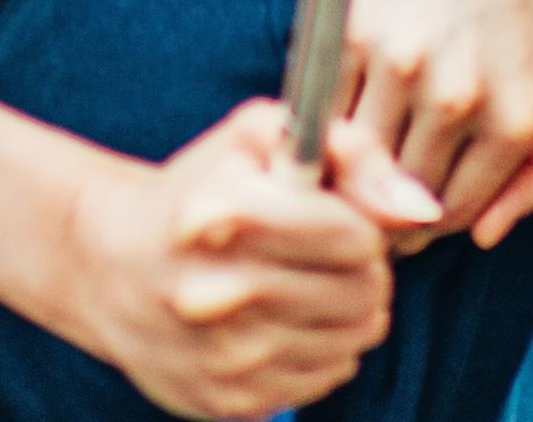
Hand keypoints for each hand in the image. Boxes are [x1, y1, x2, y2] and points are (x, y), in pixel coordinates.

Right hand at [55, 102, 427, 417]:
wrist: (109, 263)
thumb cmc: (204, 185)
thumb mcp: (265, 136)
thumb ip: (353, 153)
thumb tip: (422, 210)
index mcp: (227, 214)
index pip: (356, 237)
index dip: (365, 223)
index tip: (345, 216)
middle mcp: (218, 293)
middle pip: (361, 293)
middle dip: (367, 269)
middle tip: (343, 255)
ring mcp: (220, 356)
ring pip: (351, 340)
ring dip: (353, 311)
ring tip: (321, 285)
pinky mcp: (223, 401)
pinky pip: (322, 380)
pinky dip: (325, 350)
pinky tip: (295, 321)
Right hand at [333, 0, 532, 245]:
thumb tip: (482, 238)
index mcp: (520, 110)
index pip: (457, 218)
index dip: (429, 223)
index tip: (413, 206)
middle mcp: (463, 98)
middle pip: (401, 205)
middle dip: (387, 206)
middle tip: (377, 182)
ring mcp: (402, 66)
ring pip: (357, 172)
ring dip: (349, 174)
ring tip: (355, 150)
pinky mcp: (349, 36)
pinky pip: (323, 122)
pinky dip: (323, 129)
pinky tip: (338, 106)